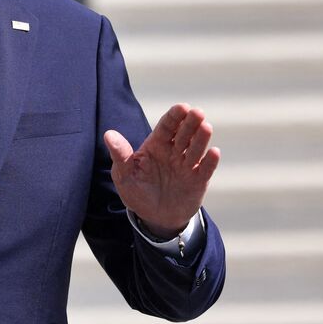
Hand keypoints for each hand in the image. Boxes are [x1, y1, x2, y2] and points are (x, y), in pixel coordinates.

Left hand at [104, 104, 220, 238]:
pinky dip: (210, 161)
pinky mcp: (198, 181)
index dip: (174, 116)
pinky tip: (214, 152)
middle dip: (191, 122)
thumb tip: (108, 134)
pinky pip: (205, 169)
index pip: (166, 127)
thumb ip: (120, 155)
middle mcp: (174, 152)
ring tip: (205, 127)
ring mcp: (187, 165)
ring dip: (201, 138)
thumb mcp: (124, 175)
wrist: (154, 217)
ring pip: (196, 148)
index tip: (182, 107)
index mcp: (156, 146)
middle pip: (184, 133)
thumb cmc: (136, 191)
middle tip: (197, 112)